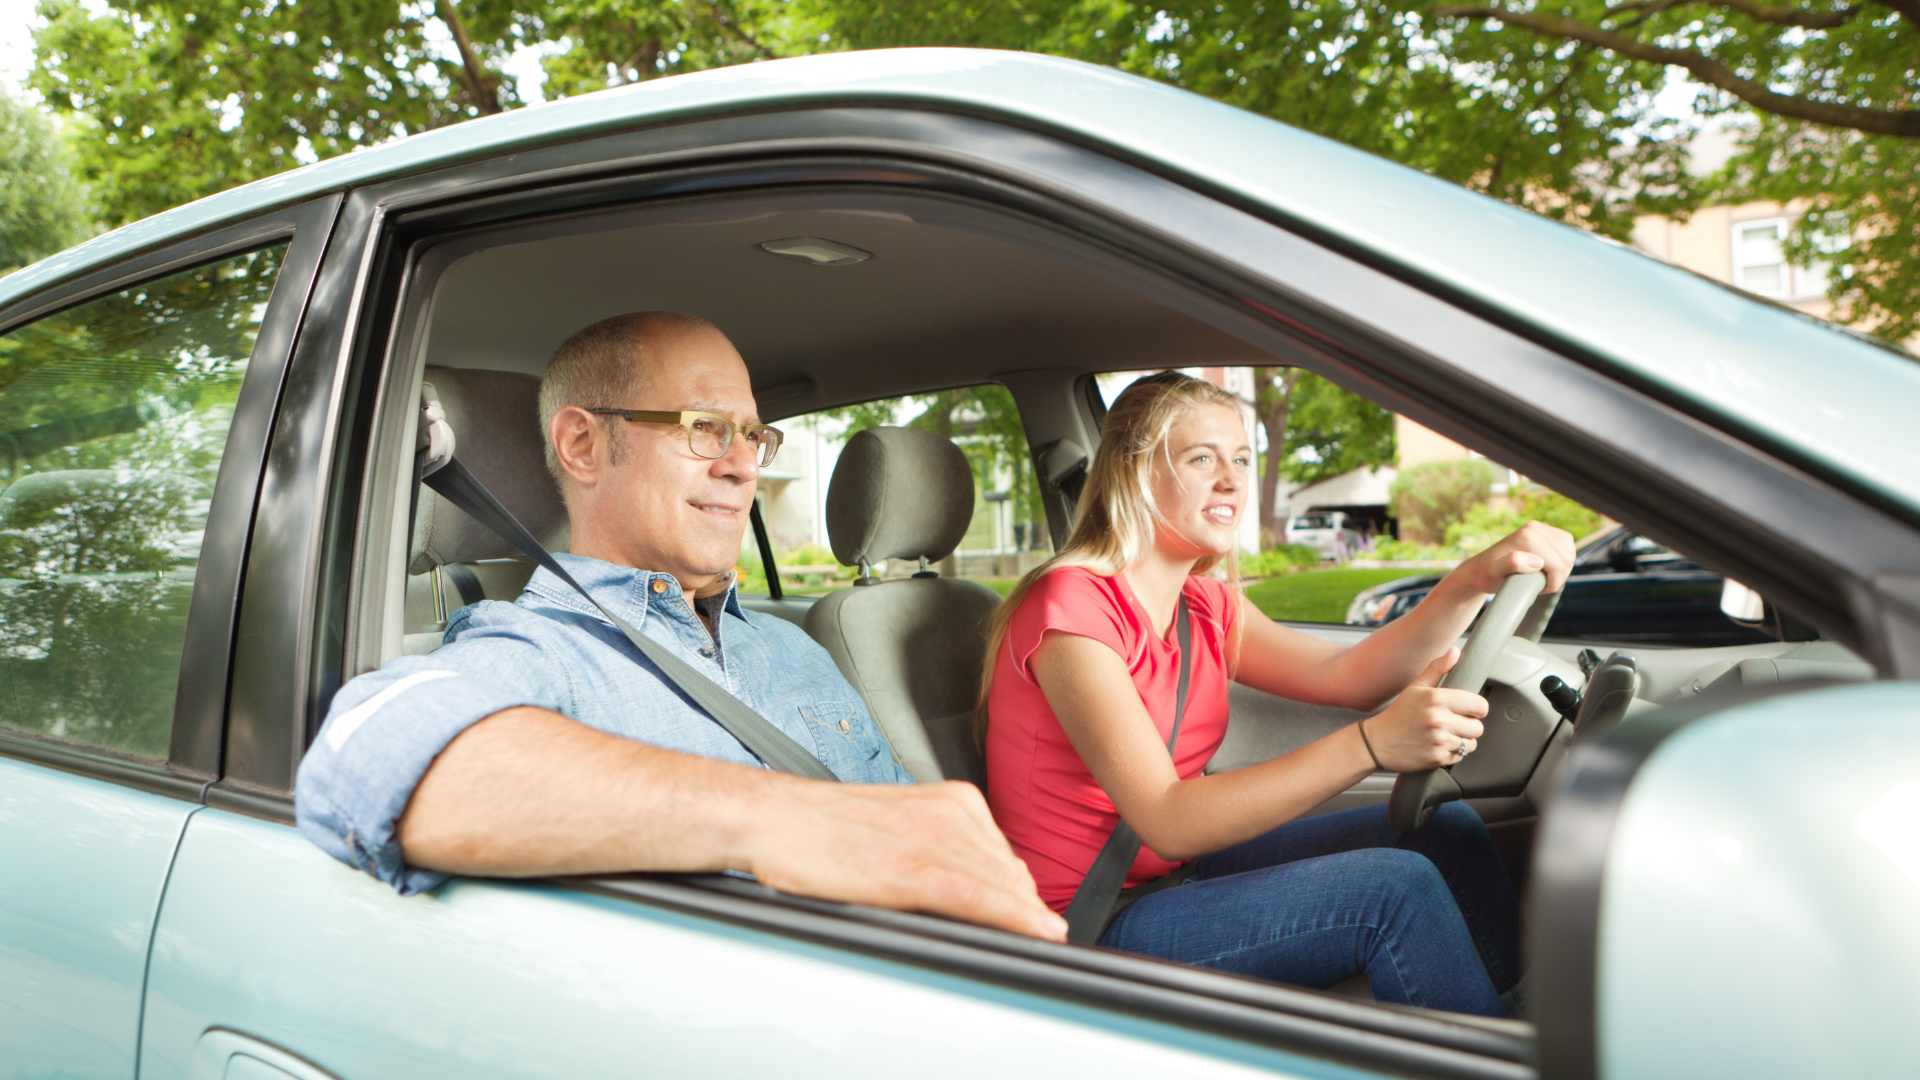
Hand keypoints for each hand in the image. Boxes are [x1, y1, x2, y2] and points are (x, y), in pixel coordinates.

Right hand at [745, 778, 1068, 942]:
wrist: (774, 818)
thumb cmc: (824, 828)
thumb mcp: (901, 826)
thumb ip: (944, 848)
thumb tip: (980, 886)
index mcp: (952, 800)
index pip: (1009, 858)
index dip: (1024, 897)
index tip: (1038, 920)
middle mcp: (951, 813)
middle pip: (1012, 875)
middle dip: (1026, 910)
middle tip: (1035, 937)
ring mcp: (934, 838)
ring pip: (1003, 887)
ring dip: (1025, 918)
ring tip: (1035, 940)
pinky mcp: (912, 868)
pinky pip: (977, 896)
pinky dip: (1011, 917)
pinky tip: (1034, 930)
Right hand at [1362, 648, 1487, 771]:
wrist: (1377, 742)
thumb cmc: (1398, 713)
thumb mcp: (1416, 687)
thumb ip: (1438, 668)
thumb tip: (1455, 651)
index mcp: (1436, 698)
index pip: (1480, 706)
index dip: (1476, 709)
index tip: (1467, 710)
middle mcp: (1439, 719)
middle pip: (1478, 727)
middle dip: (1468, 726)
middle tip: (1452, 724)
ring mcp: (1438, 740)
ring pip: (1471, 744)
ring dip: (1461, 741)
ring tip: (1443, 735)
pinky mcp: (1437, 758)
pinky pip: (1459, 757)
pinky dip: (1451, 753)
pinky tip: (1436, 745)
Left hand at [1455, 520, 1575, 595]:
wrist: (1483, 567)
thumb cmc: (1488, 574)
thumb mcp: (1493, 572)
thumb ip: (1511, 564)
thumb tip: (1537, 561)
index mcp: (1526, 536)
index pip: (1557, 564)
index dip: (1553, 583)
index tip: (1538, 590)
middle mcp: (1535, 528)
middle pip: (1566, 558)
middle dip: (1558, 577)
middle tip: (1541, 585)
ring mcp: (1542, 528)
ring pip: (1570, 553)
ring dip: (1562, 570)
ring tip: (1544, 577)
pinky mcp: (1548, 532)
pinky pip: (1569, 547)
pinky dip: (1564, 560)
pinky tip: (1550, 567)